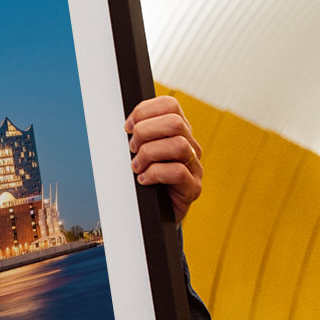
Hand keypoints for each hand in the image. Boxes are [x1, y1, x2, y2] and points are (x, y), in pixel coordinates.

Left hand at [125, 95, 202, 222]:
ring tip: (136, 167)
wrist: (154, 214)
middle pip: (175, 122)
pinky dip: (154, 174)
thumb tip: (124, 124)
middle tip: (132, 149)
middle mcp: (190, 146)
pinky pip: (178, 172)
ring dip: (149, 154)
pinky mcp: (193, 188)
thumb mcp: (139, 152)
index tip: (127, 127)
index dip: (144, 111)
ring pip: (178, 145)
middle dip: (145, 132)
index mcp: (178, 132)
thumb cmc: (145, 179)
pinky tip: (144, 180)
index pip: (169, 105)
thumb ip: (137, 135)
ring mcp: (195, 167)